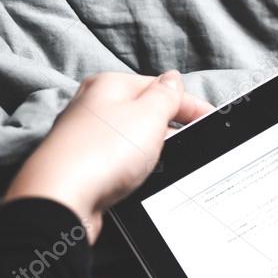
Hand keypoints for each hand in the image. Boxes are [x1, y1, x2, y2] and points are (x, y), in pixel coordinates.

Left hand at [4, 71, 212, 242]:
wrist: (63, 197)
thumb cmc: (104, 152)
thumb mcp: (149, 115)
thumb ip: (166, 95)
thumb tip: (173, 80)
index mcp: (110, 85)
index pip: (161, 88)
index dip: (191, 105)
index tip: (213, 121)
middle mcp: (95, 105)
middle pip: (146, 111)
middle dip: (173, 126)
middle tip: (194, 144)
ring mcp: (88, 136)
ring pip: (135, 136)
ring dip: (155, 147)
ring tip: (168, 162)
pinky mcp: (86, 164)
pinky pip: (122, 158)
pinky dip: (138, 164)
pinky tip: (143, 175)